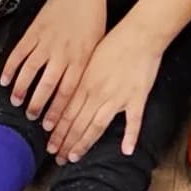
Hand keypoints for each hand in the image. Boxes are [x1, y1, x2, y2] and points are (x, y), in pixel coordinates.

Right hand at [0, 0, 106, 123]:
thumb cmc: (92, 21)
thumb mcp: (97, 48)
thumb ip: (85, 70)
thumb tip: (78, 96)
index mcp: (80, 59)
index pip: (66, 92)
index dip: (57, 112)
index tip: (50, 127)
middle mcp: (62, 54)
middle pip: (46, 86)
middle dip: (37, 105)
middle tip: (31, 117)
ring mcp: (45, 43)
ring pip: (29, 71)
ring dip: (21, 89)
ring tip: (15, 102)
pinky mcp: (33, 33)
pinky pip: (18, 54)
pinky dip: (9, 68)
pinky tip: (4, 81)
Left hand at [49, 15, 163, 159]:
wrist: (139, 33)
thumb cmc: (114, 43)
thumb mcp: (88, 59)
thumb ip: (78, 80)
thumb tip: (65, 95)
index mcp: (84, 83)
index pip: (66, 113)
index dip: (57, 131)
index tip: (50, 145)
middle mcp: (98, 93)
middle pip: (77, 123)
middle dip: (65, 142)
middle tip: (57, 157)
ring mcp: (118, 97)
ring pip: (97, 126)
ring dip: (84, 143)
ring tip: (74, 157)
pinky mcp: (137, 97)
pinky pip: (134, 121)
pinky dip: (131, 136)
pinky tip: (126, 150)